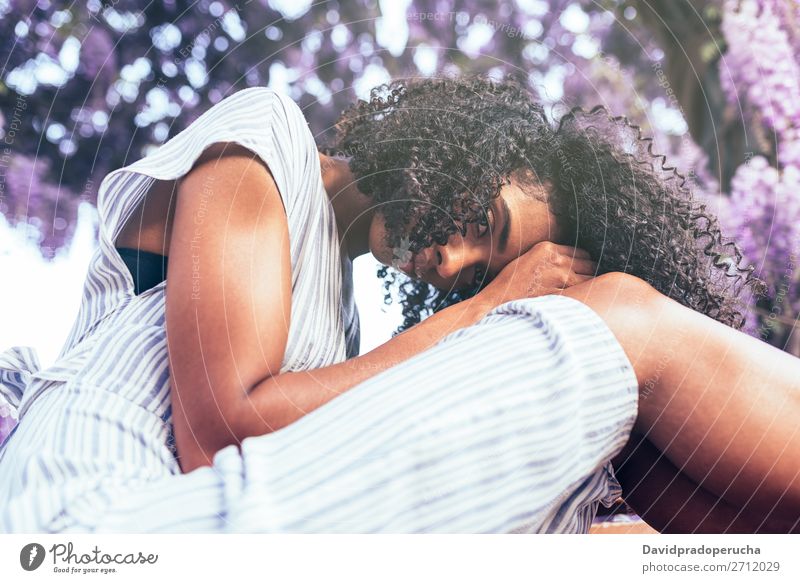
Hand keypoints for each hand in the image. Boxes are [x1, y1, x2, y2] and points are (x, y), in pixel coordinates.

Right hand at [476, 241, 596, 306]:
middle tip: (586, 283)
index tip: (584, 270)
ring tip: (585, 294)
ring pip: (590, 280)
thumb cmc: (509, 284)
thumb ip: (549, 258)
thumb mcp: (527, 259)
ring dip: (589, 287)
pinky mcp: (560, 295)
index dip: (584, 262)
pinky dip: (585, 298)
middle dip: (589, 273)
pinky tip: (580, 303)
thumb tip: (569, 261)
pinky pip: (583, 295)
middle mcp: (556, 260)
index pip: (581, 252)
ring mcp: (560, 278)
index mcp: (547, 249)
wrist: (496, 302)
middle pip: (589, 264)